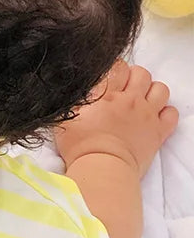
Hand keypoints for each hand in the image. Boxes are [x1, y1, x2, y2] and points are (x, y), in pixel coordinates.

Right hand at [55, 59, 178, 177]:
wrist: (101, 169)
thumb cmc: (80, 148)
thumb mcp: (66, 119)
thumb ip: (74, 102)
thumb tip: (76, 94)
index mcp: (107, 95)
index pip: (118, 68)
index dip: (115, 70)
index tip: (111, 79)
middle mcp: (130, 100)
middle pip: (142, 74)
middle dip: (134, 78)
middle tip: (126, 90)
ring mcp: (146, 115)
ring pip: (160, 89)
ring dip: (152, 92)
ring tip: (142, 102)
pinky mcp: (158, 132)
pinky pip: (171, 113)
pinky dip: (165, 113)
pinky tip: (154, 119)